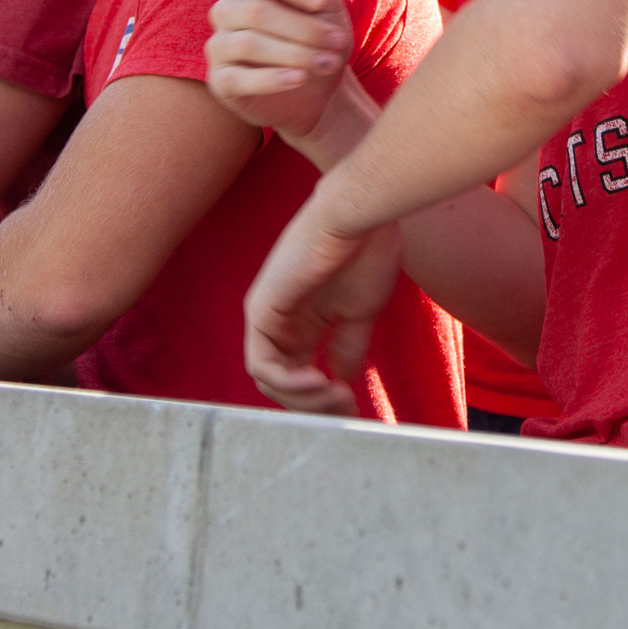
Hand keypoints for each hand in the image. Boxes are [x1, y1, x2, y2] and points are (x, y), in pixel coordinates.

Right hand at [206, 0, 355, 146]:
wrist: (320, 90)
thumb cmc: (319, 38)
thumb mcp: (323, 7)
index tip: (322, 2)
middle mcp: (228, 11)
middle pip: (256, 11)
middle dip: (304, 27)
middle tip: (338, 41)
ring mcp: (220, 45)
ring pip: (248, 43)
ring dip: (295, 53)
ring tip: (328, 62)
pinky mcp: (220, 81)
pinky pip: (237, 78)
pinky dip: (272, 78)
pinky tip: (300, 79)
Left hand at [243, 196, 401, 415]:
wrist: (361, 218)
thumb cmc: (366, 253)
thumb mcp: (359, 313)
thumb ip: (347, 348)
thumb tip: (342, 381)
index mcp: (301, 323)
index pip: (299, 376)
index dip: (324, 402)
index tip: (354, 409)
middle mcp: (278, 322)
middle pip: (282, 385)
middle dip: (315, 407)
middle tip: (347, 410)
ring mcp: (266, 316)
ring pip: (269, 381)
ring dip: (304, 399)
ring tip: (338, 397)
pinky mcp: (261, 310)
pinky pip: (263, 365)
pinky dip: (290, 383)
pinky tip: (321, 380)